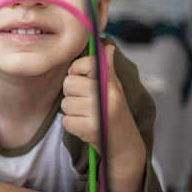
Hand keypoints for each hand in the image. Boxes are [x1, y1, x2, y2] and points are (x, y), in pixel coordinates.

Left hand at [61, 44, 145, 191]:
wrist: (125, 146)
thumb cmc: (116, 114)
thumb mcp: (115, 89)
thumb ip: (106, 68)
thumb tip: (106, 45)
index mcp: (111, 84)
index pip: (88, 63)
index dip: (77, 68)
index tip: (79, 75)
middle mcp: (107, 96)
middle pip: (69, 83)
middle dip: (72, 94)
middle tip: (86, 103)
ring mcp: (99, 113)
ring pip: (65, 103)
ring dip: (72, 112)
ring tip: (88, 116)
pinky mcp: (91, 130)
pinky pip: (66, 121)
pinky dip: (72, 126)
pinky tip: (85, 127)